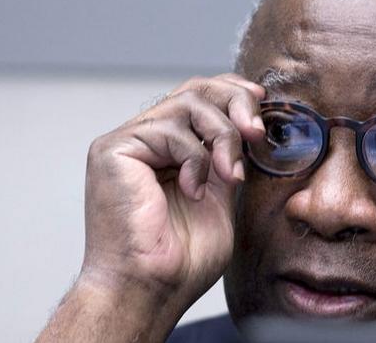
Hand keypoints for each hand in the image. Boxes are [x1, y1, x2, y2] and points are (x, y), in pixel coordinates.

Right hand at [80, 73, 264, 312]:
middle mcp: (146, 140)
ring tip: (228, 173)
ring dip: (222, 135)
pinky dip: (194, 159)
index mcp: (168, 150)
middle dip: (235, 102)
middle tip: (255, 132)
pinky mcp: (114, 149)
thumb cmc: (183, 257)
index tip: (261, 104)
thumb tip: (250, 127)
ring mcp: (128, 142)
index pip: (201, 98)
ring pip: (188, 103)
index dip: (233, 92)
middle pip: (195, 88)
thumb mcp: (220, 196)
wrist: (154, 287)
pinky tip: (192, 191)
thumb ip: (227, 159)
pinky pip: (168, 129)